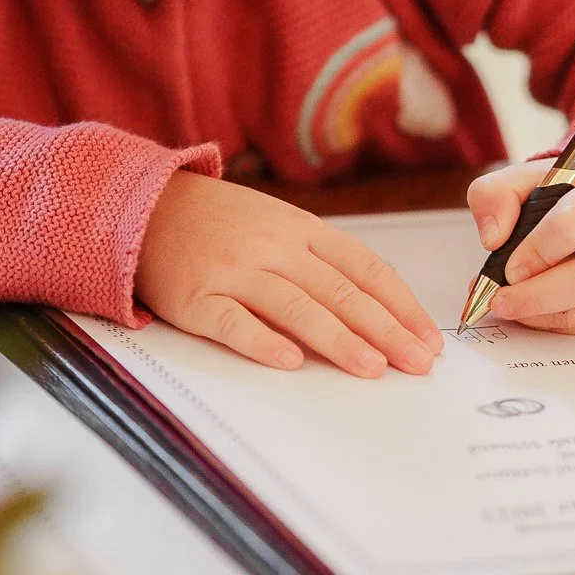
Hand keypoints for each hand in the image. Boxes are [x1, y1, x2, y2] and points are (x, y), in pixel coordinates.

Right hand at [135, 172, 441, 375]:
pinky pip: (234, 322)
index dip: (402, 306)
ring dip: (339, 339)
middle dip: (387, 330)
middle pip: (341, 292)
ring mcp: (235, 271)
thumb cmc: (221, 224)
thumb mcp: (278, 225)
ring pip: (297, 307)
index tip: (428, 338)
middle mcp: (275, 247)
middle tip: (417, 363)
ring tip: (372, 368)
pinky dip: (262, 342)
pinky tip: (289, 362)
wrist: (146, 206)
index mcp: (303, 229)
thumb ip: (322, 262)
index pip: (367, 269)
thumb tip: (378, 313)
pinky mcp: (197, 297)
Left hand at [466, 159, 574, 332]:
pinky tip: (534, 308)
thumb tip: (492, 239)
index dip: (537, 252)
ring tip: (510, 302)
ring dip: (537, 314)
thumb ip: (496, 195)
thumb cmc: (568, 196)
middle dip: (534, 296)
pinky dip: (552, 323)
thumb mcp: (528, 179)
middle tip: (499, 301)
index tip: (509, 269)